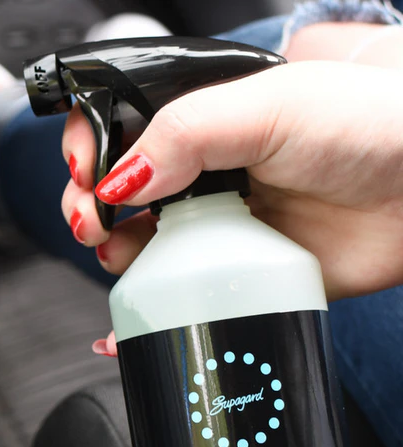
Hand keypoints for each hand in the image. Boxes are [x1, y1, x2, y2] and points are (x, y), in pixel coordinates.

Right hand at [64, 34, 402, 353]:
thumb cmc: (368, 127)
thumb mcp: (267, 107)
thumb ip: (184, 133)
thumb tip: (118, 179)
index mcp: (202, 125)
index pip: (119, 133)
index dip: (90, 153)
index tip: (87, 174)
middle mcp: (202, 176)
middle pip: (117, 196)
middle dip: (89, 210)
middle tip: (96, 221)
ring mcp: (215, 229)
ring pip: (138, 250)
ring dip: (112, 259)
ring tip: (123, 259)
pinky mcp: (233, 278)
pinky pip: (174, 299)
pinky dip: (138, 319)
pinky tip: (119, 328)